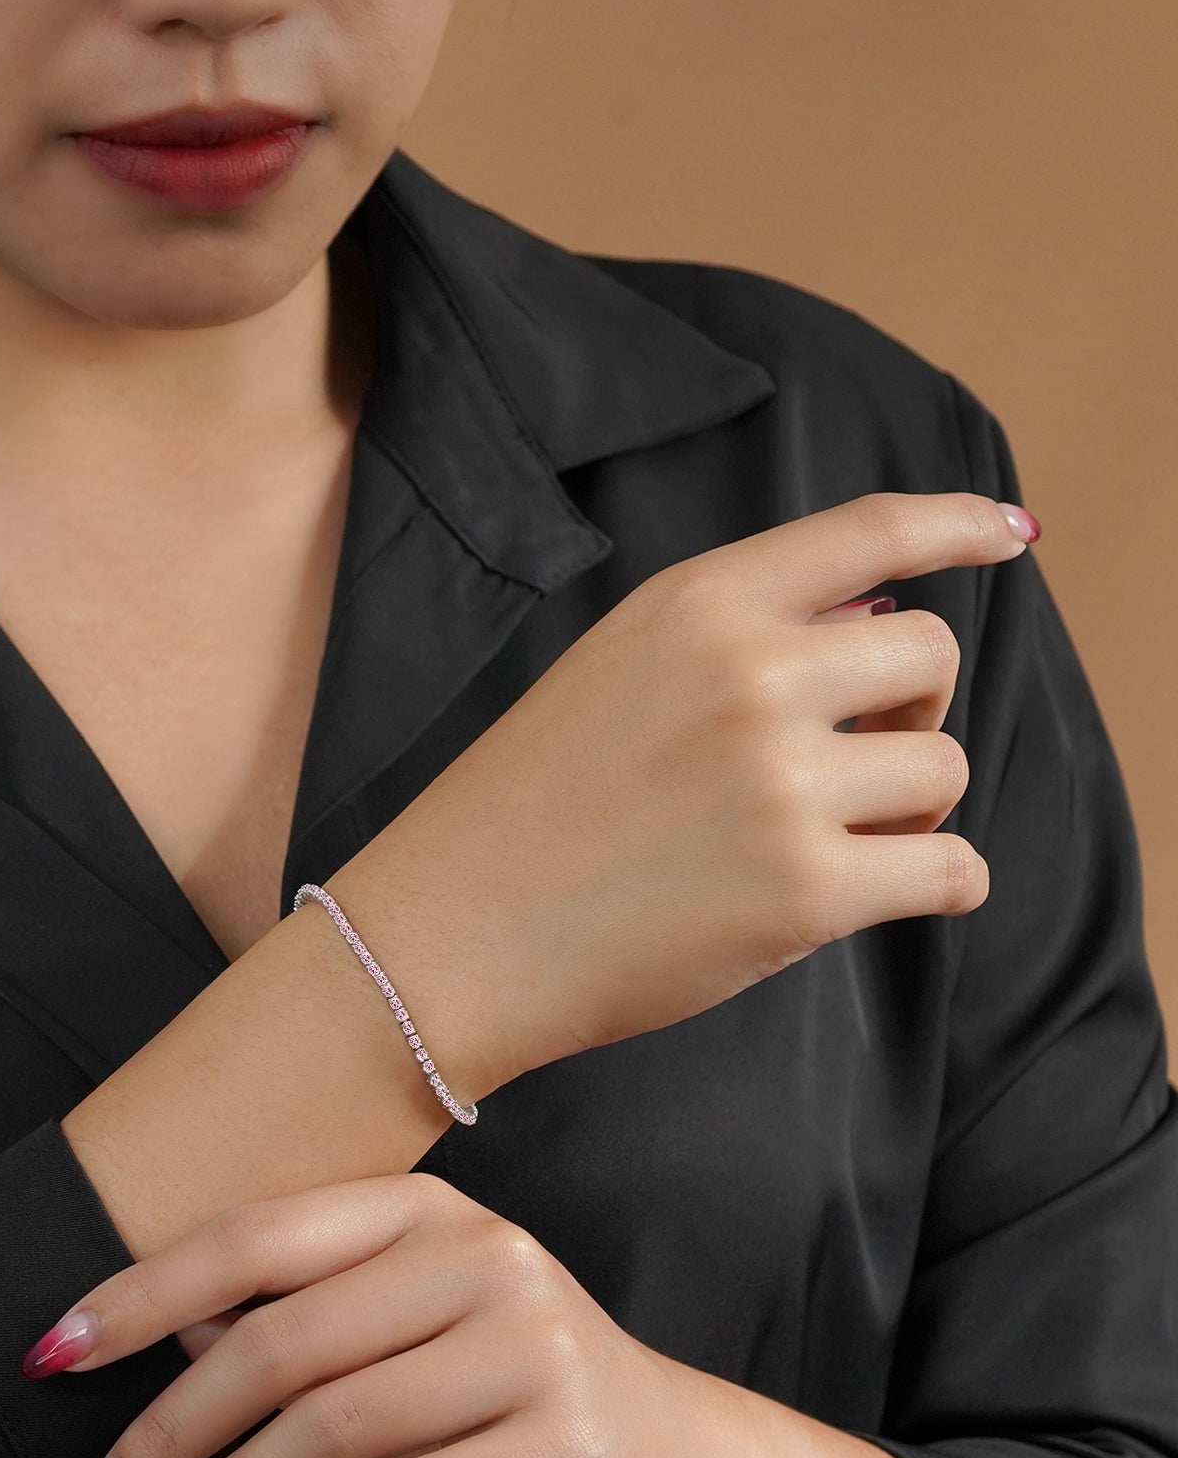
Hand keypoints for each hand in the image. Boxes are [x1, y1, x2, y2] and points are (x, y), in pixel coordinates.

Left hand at [21, 1173, 721, 1457]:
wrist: (665, 1448)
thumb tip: (170, 1341)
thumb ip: (303, 1307)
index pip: (254, 1238)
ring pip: (336, 1427)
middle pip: (283, 1342)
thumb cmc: (501, 1369)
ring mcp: (529, 1348)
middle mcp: (480, 1257)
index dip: (141, 1294)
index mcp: (423, 1208)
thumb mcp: (408, 1308)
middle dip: (172, 1426)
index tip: (54, 1352)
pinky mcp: (562, 1447)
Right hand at [322, 494, 1040, 1095]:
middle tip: (854, 757)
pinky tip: (878, 893)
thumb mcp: (612, 671)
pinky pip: (954, 871)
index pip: (869, 533)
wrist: (448, 933)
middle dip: (913, 708)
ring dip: (909, 807)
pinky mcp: (805, 893)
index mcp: (696, 604)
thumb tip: (880, 613)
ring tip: (826, 840)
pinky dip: (934, 883)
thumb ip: (736, 634)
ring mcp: (780, 783)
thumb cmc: (522, 809)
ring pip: (944, 769)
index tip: (1010, 535)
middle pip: (933, 655)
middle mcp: (750, 674)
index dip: (959, 524)